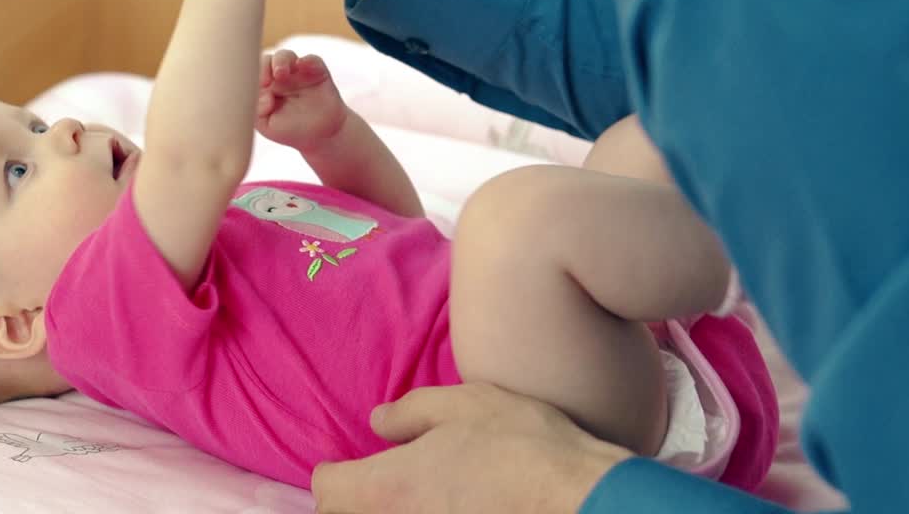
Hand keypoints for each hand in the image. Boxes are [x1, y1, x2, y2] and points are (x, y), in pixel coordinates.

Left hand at [255, 49, 347, 151]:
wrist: (321, 136)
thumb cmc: (291, 130)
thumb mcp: (267, 125)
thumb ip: (256, 110)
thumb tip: (264, 95)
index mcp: (264, 87)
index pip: (253, 73)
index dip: (251, 75)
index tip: (257, 87)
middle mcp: (279, 78)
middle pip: (266, 60)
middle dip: (264, 67)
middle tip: (266, 81)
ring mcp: (297, 73)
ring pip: (285, 56)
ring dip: (281, 61)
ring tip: (281, 74)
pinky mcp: (316, 72)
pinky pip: (312, 59)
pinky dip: (307, 61)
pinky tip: (302, 66)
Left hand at [311, 383, 630, 513]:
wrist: (582, 502)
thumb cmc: (525, 448)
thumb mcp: (466, 405)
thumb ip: (411, 412)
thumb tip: (379, 421)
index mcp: (388, 486)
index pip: (326, 489)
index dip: (334, 472)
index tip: (348, 466)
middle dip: (355, 501)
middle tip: (382, 485)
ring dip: (392, 512)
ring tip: (422, 496)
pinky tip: (452, 508)